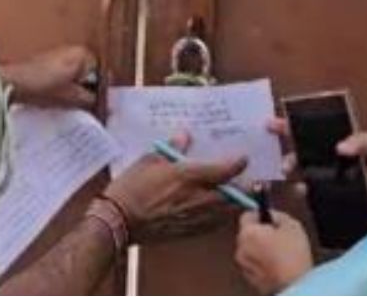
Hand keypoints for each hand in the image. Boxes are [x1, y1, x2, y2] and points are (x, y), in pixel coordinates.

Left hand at [0, 45, 96, 110]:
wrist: (11, 82)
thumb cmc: (43, 87)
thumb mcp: (71, 97)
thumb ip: (91, 101)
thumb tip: (107, 107)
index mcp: (84, 54)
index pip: (103, 74)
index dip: (102, 93)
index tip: (100, 106)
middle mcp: (74, 50)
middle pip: (90, 74)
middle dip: (89, 90)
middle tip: (88, 108)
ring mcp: (60, 54)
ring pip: (77, 75)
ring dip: (77, 89)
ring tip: (72, 105)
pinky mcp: (48, 61)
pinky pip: (65, 75)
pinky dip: (65, 86)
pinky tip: (59, 98)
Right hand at [102, 132, 247, 242]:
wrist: (119, 220)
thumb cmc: (132, 188)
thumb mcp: (150, 159)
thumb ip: (172, 147)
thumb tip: (184, 136)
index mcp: (190, 176)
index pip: (226, 170)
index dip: (239, 164)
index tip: (243, 158)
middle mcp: (199, 198)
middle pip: (235, 196)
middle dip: (244, 188)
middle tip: (246, 180)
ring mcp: (196, 217)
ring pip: (228, 212)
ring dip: (235, 203)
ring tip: (235, 195)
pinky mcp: (190, 231)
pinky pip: (215, 224)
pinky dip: (221, 216)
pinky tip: (215, 210)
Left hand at [235, 210, 312, 293]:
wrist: (295, 285)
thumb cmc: (293, 257)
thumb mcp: (292, 226)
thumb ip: (278, 215)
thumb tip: (273, 215)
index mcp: (248, 233)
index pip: (246, 216)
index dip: (259, 215)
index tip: (268, 218)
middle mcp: (241, 249)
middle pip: (248, 234)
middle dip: (261, 233)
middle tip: (278, 236)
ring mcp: (245, 266)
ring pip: (251, 250)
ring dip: (261, 249)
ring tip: (280, 253)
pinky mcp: (251, 279)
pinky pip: (254, 265)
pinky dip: (263, 263)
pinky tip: (277, 264)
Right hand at [266, 118, 366, 220]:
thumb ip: (365, 140)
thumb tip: (340, 146)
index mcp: (337, 141)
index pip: (309, 129)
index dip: (289, 124)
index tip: (271, 124)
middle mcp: (327, 158)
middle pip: (298, 149)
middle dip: (286, 152)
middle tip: (286, 163)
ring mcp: (326, 178)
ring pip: (300, 171)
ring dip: (292, 171)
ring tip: (293, 177)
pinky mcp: (326, 197)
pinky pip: (307, 192)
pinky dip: (301, 191)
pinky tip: (303, 192)